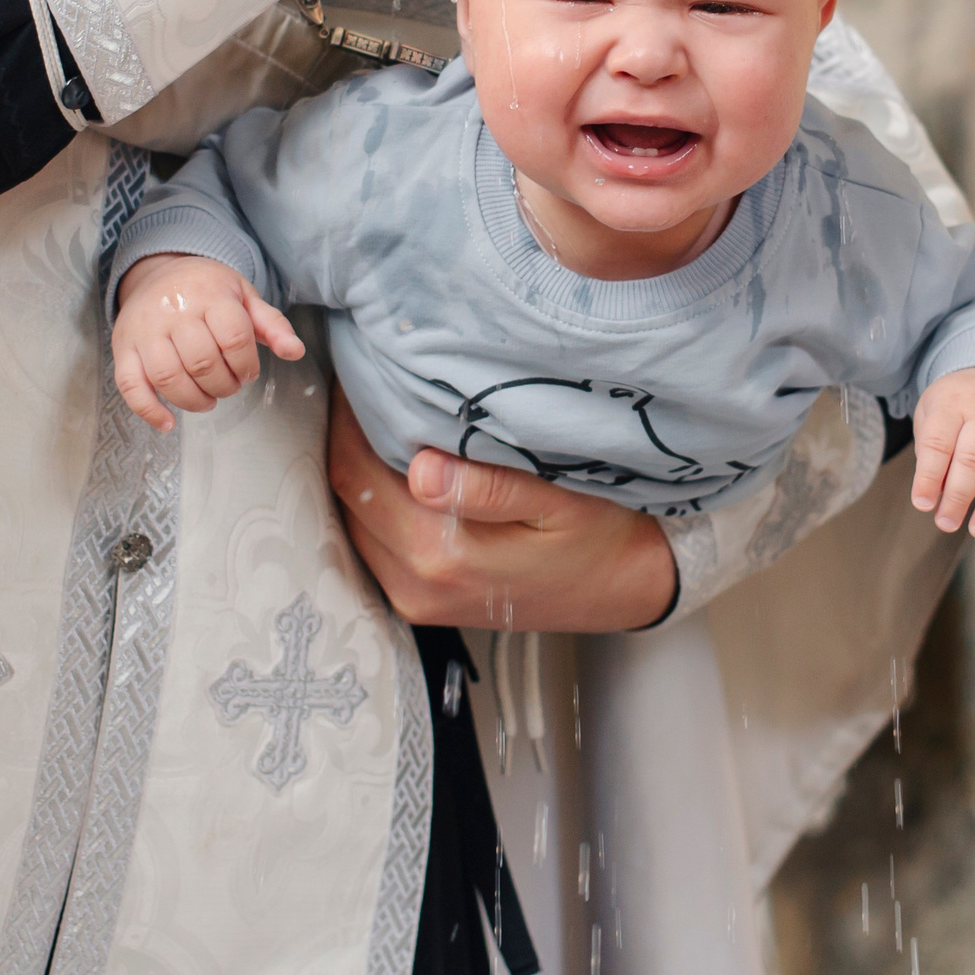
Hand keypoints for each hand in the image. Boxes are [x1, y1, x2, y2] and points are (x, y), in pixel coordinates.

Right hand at [111, 252, 302, 431]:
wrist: (158, 271)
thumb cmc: (207, 289)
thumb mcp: (244, 296)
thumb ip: (271, 324)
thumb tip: (295, 352)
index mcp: (209, 294)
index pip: (234, 339)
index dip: (247, 366)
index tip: (247, 372)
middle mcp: (173, 310)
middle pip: (203, 362)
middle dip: (223, 386)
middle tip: (228, 386)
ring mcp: (144, 330)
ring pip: (169, 378)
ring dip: (194, 401)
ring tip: (207, 400)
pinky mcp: (123, 348)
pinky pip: (130, 385)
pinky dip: (149, 410)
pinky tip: (167, 423)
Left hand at [327, 386, 674, 631]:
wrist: (624, 587)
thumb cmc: (598, 532)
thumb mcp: (560, 499)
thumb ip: (489, 486)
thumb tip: (419, 470)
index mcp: (443, 554)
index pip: (360, 470)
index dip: (351, 418)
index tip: (363, 374)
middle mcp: (417, 583)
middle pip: (350, 493)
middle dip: (351, 436)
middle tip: (370, 385)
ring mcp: (415, 598)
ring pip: (356, 518)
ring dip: (364, 468)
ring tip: (386, 419)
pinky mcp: (420, 601)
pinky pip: (375, 541)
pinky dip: (378, 500)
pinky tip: (402, 468)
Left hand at [910, 366, 974, 538]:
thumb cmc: (959, 405)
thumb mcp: (933, 413)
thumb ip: (930, 450)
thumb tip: (935, 496)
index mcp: (953, 404)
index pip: (938, 443)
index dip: (928, 476)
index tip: (923, 504)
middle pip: (973, 459)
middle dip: (958, 497)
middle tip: (947, 523)